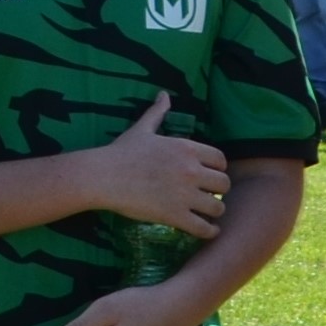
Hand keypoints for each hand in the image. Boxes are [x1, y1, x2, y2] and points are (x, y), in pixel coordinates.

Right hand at [78, 94, 227, 235]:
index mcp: (186, 149)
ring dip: (214, 212)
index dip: (216, 169)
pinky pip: (204, 227)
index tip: (207, 176)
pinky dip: (209, 231)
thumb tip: (164, 94)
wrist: (101, 177)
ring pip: (218, 207)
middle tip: (206, 195)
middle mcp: (191, 171)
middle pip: (224, 184)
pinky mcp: (175, 215)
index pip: (221, 160)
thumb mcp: (141, 129)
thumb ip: (157, 113)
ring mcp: (184, 194)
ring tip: (205, 213)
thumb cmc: (120, 153)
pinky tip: (204, 229)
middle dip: (217, 190)